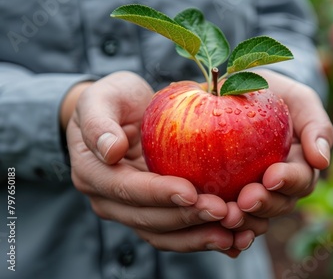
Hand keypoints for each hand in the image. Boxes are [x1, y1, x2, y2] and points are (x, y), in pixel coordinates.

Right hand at [65, 71, 254, 254]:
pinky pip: (179, 233)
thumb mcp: (100, 98)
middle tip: (224, 212)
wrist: (121, 114)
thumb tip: (110, 150)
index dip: (159, 194)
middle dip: (188, 219)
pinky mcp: (156, 213)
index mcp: (93, 174)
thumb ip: (98, 121)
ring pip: (165, 235)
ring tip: (234, 234)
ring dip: (199, 237)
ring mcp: (133, 211)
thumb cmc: (113, 100)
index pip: (127, 189)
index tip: (191, 192)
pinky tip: (234, 239)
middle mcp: (110, 201)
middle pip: (150, 220)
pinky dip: (205, 237)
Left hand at [232, 69, 332, 219]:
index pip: (301, 180)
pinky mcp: (228, 194)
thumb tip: (322, 161)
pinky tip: (209, 217)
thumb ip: (315, 125)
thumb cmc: (272, 91)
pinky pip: (228, 212)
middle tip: (245, 200)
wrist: (232, 87)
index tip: (271, 177)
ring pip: (255, 215)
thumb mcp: (299, 99)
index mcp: (300, 165)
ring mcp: (254, 190)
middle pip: (279, 204)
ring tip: (226, 214)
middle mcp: (280, 184)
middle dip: (265, 205)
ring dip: (244, 219)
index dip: (289, 182)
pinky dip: (222, 221)